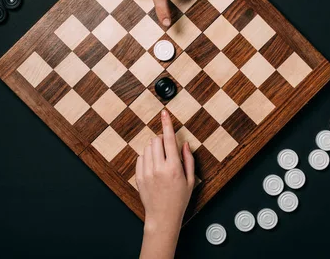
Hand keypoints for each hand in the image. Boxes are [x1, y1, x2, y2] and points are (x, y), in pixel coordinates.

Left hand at [136, 110, 195, 231]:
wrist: (163, 217)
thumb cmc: (179, 200)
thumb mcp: (190, 180)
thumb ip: (188, 159)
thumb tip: (184, 144)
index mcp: (173, 168)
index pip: (169, 139)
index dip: (167, 124)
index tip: (164, 113)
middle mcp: (159, 168)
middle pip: (156, 141)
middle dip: (162, 140)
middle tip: (168, 149)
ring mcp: (147, 172)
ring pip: (147, 147)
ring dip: (154, 147)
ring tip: (161, 159)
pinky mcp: (139, 177)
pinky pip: (140, 157)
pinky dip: (147, 156)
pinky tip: (153, 165)